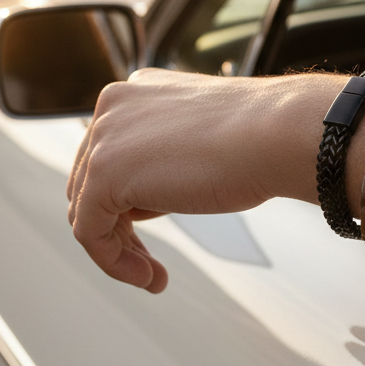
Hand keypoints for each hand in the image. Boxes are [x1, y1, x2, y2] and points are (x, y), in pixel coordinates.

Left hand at [67, 69, 364, 291]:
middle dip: (119, 228)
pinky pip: (89, 231)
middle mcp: (114, 105)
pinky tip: (149, 275)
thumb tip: (146, 195)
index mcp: (138, 91)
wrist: (278, 133)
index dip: (127, 201)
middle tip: (149, 261)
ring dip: (117, 249)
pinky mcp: (103, 171)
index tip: (153, 230)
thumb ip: (165, 154)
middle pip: (91, 182)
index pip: (111, 153)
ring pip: (86, 209)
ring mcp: (105, 135)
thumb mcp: (199, 139)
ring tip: (151, 273)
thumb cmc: (260, 137)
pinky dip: (114, 261)